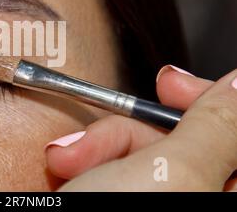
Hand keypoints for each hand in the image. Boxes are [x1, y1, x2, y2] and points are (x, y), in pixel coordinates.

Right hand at [45, 66, 236, 190]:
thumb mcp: (171, 172)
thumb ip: (216, 126)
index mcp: (221, 194)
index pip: (233, 131)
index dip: (205, 100)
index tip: (171, 83)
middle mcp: (189, 194)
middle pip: (175, 137)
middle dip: (129, 125)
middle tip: (106, 115)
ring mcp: (150, 196)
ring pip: (136, 146)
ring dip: (94, 145)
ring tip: (64, 161)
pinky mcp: (113, 194)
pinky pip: (107, 160)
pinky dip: (80, 159)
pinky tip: (60, 167)